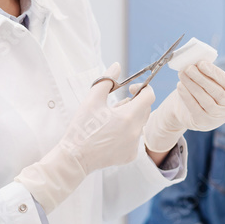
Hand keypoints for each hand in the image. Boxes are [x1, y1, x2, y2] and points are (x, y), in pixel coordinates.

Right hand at [15, 63, 154, 210]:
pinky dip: (127, 134)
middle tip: (116, 105)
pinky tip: (111, 135)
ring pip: (140, 125)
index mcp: (128, 116)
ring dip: (130, 118)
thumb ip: (107, 80)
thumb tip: (117, 66)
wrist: (75, 157)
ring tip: (110, 121)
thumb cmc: (82, 127)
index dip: (143, 88)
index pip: (149, 96)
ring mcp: (134, 145)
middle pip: (145, 110)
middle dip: (135, 103)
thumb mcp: (92, 99)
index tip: (132, 88)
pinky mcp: (130, 156)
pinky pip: (135, 139)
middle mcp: (135, 131)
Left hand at [143, 60, 224, 152]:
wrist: (193, 115)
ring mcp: (218, 117)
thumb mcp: (211, 84)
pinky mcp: (204, 122)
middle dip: (201, 78)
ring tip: (182, 74)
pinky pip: (195, 108)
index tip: (201, 63)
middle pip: (215, 91)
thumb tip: (197, 62)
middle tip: (189, 68)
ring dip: (192, 85)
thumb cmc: (205, 93)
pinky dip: (186, 96)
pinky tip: (180, 86)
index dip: (214, 72)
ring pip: (205, 99)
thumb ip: (208, 74)